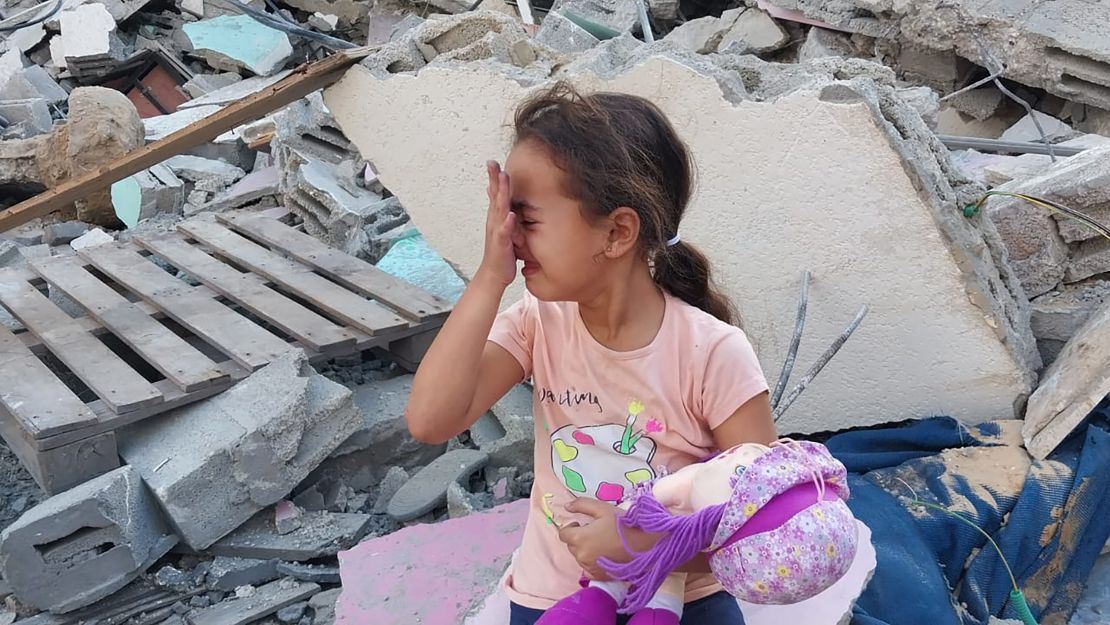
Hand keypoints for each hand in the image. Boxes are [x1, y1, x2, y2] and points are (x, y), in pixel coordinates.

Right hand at [475, 161, 517, 287]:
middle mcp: (494, 221)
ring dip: (501, 194)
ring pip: (499, 210)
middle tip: (493, 163)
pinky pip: (504, 232)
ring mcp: (497, 231)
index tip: (493, 162)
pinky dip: (507, 224)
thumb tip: (497, 200)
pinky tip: (510, 215)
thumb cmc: (500, 251)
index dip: (494, 178)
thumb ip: (500, 214)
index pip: (495, 194)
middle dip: (495, 179)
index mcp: (495, 217)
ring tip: (503, 179)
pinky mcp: (501, 244)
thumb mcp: (500, 229)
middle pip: (495, 196)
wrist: (494, 274)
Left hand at [557, 498, 631, 580]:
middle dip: (579, 538)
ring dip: (586, 550)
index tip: (581, 524)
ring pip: (580, 557)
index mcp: (579, 538)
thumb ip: (581, 505)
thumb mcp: (602, 508)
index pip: (563, 534)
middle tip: (594, 531)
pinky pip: (589, 570)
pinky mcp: (600, 576)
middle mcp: (581, 555)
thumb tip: (566, 506)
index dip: (570, 527)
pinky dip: (592, 563)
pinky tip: (604, 556)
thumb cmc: (623, 523)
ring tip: (602, 542)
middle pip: (572, 546)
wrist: (645, 544)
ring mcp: (590, 568)